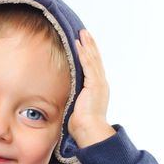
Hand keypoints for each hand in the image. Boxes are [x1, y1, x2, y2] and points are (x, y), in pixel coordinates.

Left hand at [68, 29, 115, 147]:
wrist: (89, 131)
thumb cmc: (81, 125)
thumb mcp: (76, 108)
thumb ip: (73, 99)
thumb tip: (63, 98)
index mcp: (97, 89)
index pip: (93, 67)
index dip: (89, 54)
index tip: (84, 43)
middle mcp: (100, 84)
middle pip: (95, 59)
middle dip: (90, 45)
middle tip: (84, 32)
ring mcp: (99, 83)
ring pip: (93, 59)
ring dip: (87, 45)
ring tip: (82, 33)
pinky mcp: (94, 84)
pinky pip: (88, 65)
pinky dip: (84, 54)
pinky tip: (79, 44)